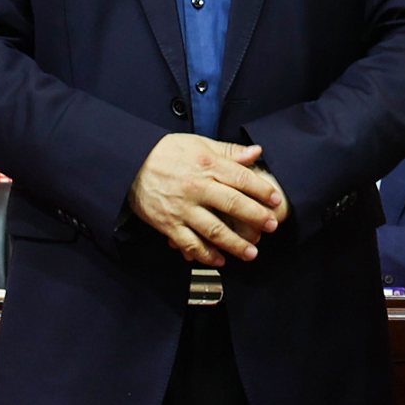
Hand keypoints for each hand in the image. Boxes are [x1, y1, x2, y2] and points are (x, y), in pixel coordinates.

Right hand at [131, 135, 287, 264]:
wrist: (129, 164)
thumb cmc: (166, 152)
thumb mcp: (198, 143)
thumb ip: (228, 151)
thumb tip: (256, 152)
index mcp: (206, 165)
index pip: (240, 178)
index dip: (261, 190)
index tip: (275, 200)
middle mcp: (196, 188)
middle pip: (232, 204)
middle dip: (255, 217)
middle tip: (272, 226)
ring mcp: (182, 208)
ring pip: (213, 229)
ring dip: (235, 244)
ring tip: (252, 252)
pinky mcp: (168, 224)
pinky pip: (190, 243)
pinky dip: (205, 255)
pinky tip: (221, 260)